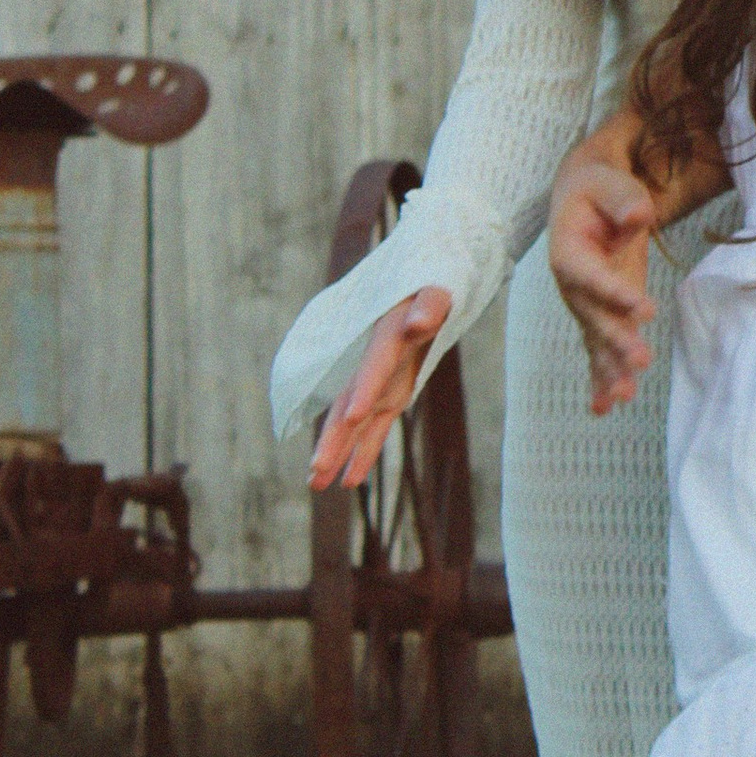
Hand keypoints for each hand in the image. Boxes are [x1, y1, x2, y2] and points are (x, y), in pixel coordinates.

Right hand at [310, 287, 451, 490]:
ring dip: (338, 452)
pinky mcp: (394, 390)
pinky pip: (377, 427)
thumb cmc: (438, 277)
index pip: (374, 365)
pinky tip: (349, 481)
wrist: (430, 273)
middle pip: (351, 402)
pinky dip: (365, 452)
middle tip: (316, 471)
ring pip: (356, 422)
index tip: (350, 417)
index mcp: (388, 333)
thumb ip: (430, 303)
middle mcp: (378, 360)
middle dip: (334, 437)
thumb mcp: (440, 287)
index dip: (363, 388)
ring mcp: (384, 378)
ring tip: (315, 484)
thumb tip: (418, 322)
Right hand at [550, 147, 657, 413]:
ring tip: (624, 397)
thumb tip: (639, 214)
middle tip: (640, 361)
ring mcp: (585, 305)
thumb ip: (623, 198)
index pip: (590, 277)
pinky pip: (598, 351)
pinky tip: (607, 408)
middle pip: (594, 317)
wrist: (584, 198)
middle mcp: (572, 286)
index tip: (644, 309)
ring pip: (597, 341)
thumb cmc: (601, 189)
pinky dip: (602, 379)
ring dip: (610, 370)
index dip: (614, 293)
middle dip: (617, 341)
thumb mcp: (611, 183)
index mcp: (568, 252)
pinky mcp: (601, 315)